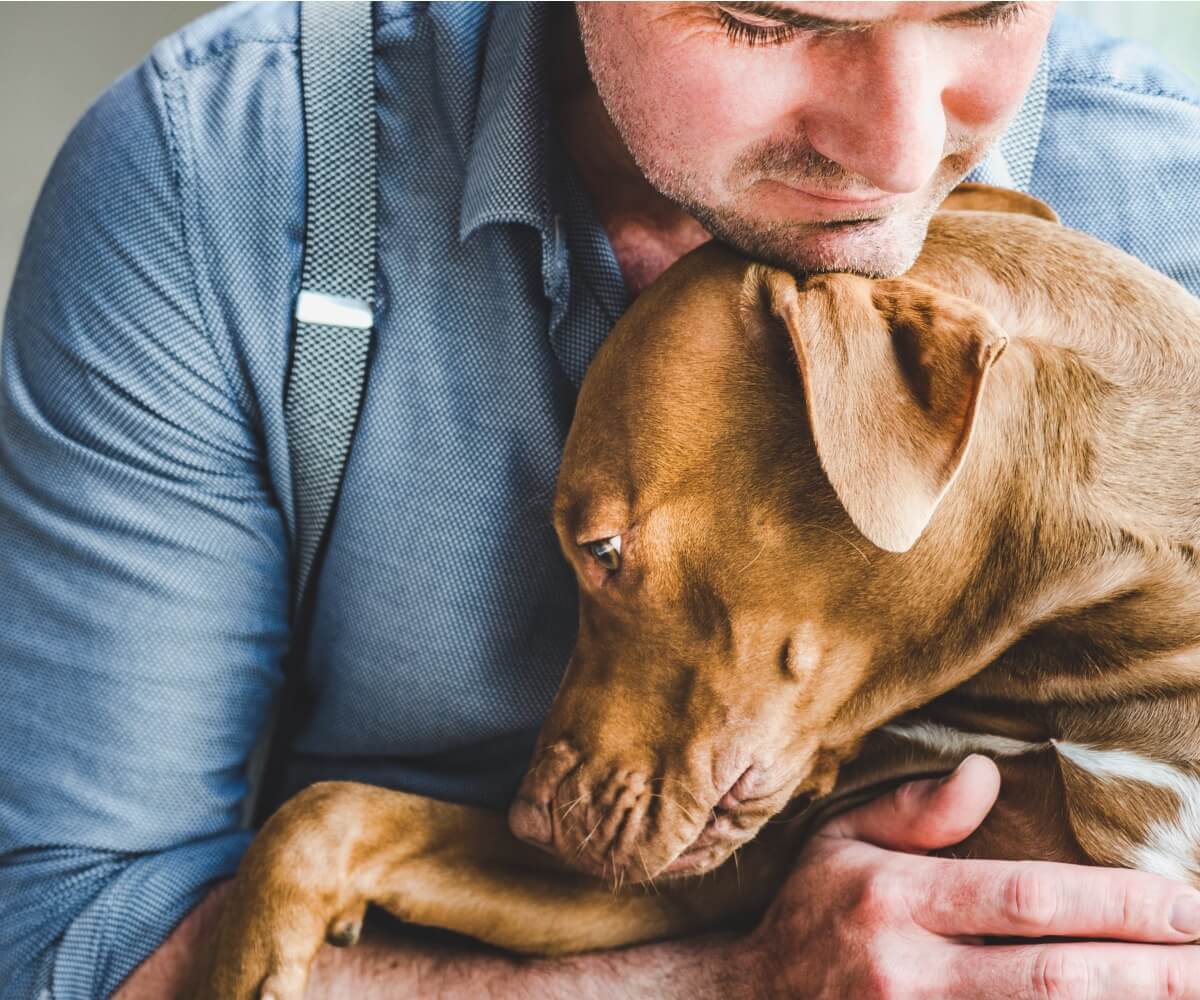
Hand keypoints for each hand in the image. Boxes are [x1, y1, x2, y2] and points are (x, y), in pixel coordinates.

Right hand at [742, 755, 1199, 998]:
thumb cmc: (808, 911)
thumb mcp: (839, 840)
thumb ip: (914, 812)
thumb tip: (986, 772)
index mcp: (895, 899)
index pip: (1024, 897)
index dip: (1115, 902)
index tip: (1187, 902)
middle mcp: (912, 971)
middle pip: (1053, 976)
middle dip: (1149, 971)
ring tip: (1191, 988)